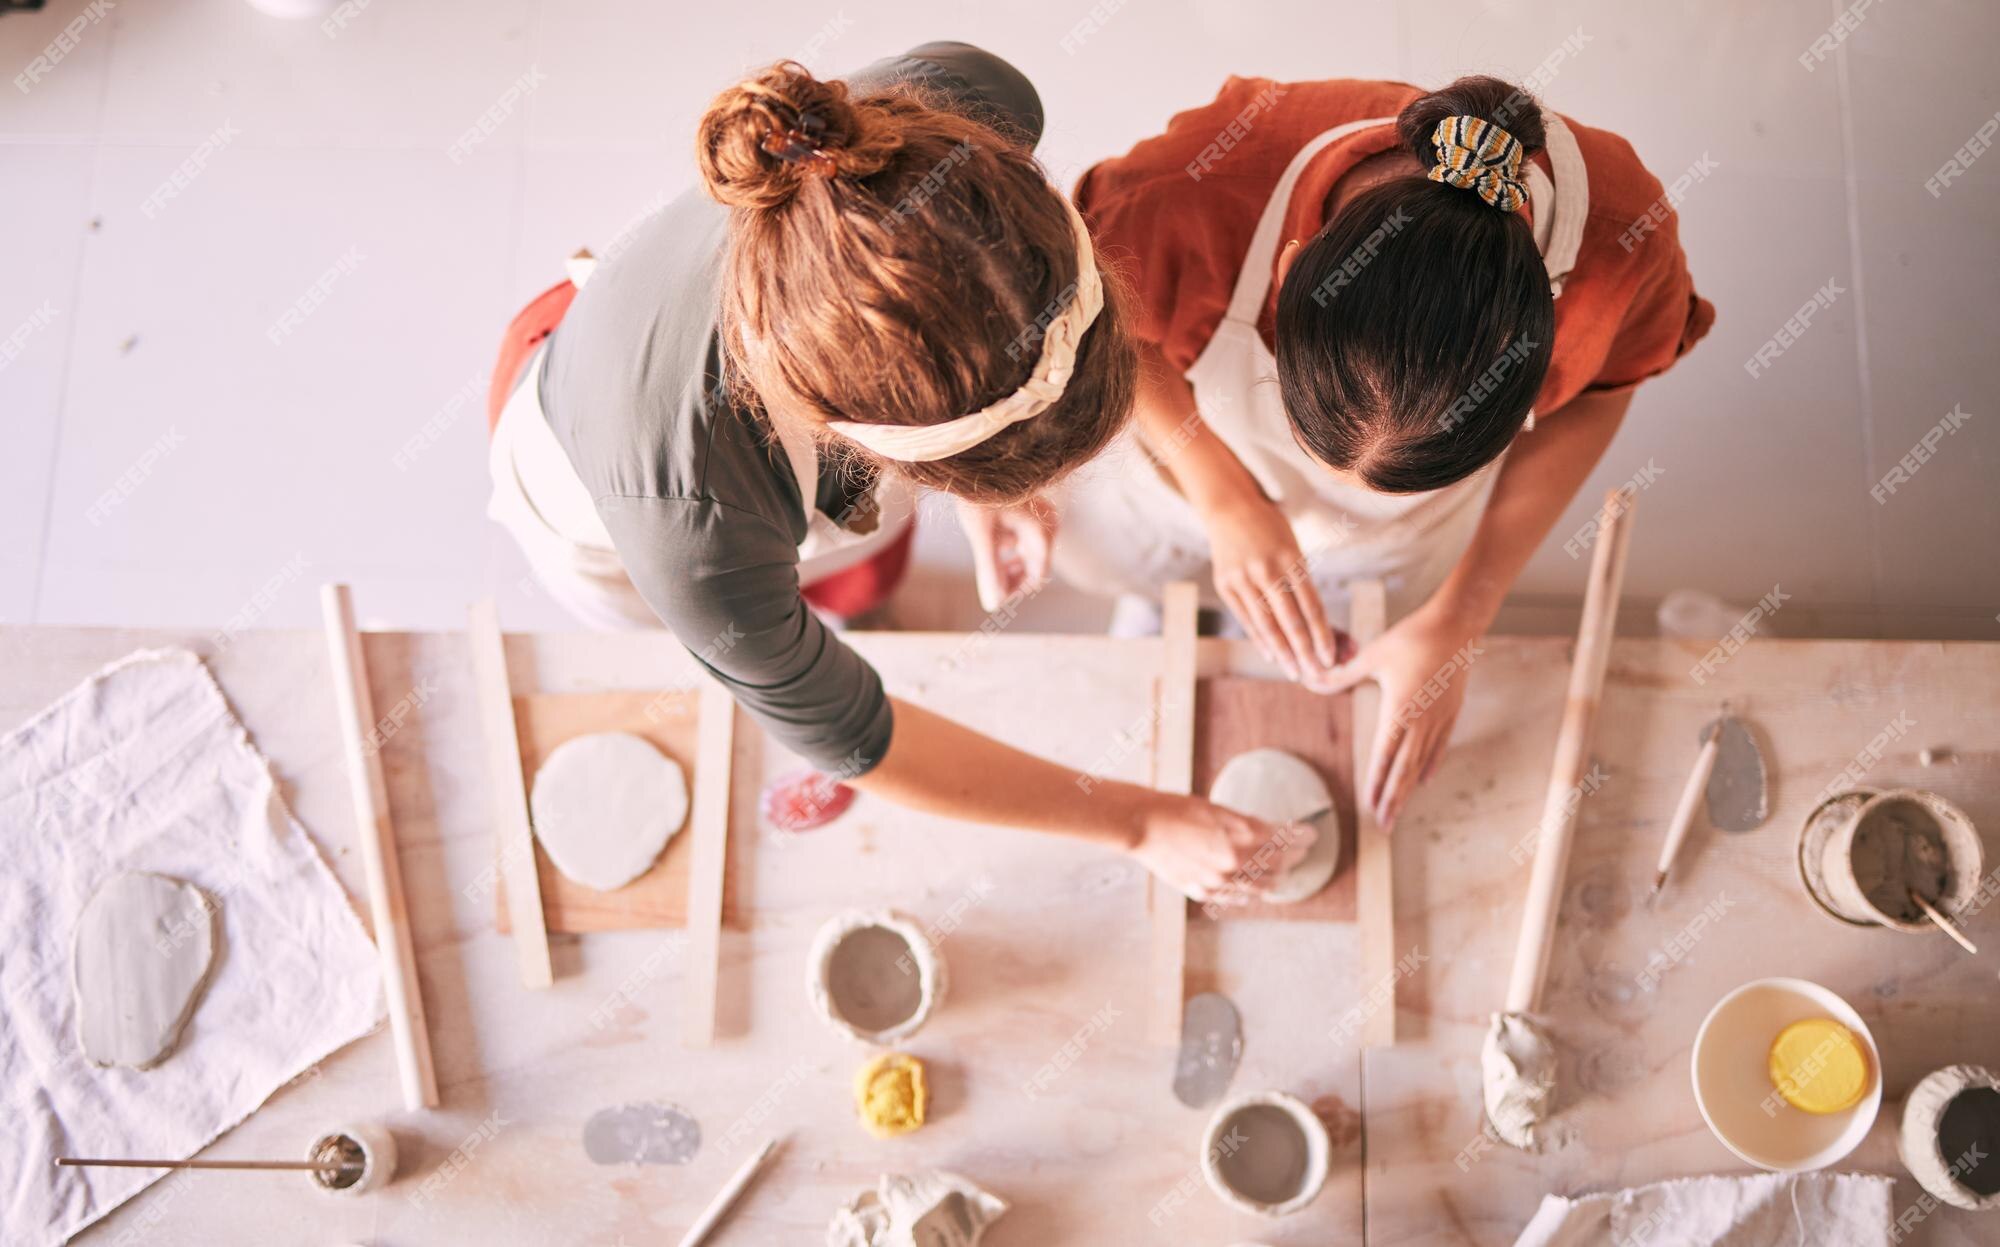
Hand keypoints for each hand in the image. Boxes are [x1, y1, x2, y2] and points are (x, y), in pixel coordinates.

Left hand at [957, 496, 1057, 612]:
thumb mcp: (981, 536)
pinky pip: (1024, 536)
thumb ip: (989, 571)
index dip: (1015, 590)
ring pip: (1028, 551)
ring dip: (1009, 561)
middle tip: (989, 583)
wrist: (973, 457)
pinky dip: (1008, 545)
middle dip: (1012, 576)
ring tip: (988, 561)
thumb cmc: (978, 494)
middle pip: (1034, 564)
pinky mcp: (1031, 509)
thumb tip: (993, 605)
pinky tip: (991, 541)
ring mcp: (1041, 515)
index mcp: (1041, 532)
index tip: (993, 595)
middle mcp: (1048, 524)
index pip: (1037, 576)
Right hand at [1125, 792, 1313, 903]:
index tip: (1311, 835)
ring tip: (1283, 876)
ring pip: (1259, 887)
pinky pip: (1234, 898)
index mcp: (1240, 836)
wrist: (1142, 826)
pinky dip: (1248, 893)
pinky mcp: (1202, 891)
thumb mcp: (1217, 808)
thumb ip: (1245, 824)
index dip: (1302, 837)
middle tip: (1301, 852)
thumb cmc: (1177, 809)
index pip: (1284, 840)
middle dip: (1293, 857)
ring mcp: (1217, 881)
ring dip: (1274, 879)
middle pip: (1276, 865)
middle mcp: (1233, 862)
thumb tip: (1270, 832)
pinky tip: (1254, 891)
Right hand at [1202, 491, 1348, 680]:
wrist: (1230, 508)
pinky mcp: (1225, 584)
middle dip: (1305, 651)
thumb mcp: (1292, 547)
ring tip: (1294, 673)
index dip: (1322, 634)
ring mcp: (1243, 578)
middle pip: (1290, 620)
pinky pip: (1246, 619)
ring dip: (1283, 653)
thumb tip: (1320, 624)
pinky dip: (1260, 639)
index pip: (1311, 606)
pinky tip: (1272, 656)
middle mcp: (1267, 570)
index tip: (1331, 657)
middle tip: (1316, 675)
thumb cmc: (1271, 530)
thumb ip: (1303, 582)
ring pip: (1266, 624)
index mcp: (1291, 558)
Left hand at [1308, 601, 1481, 831]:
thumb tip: (1311, 680)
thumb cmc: (1411, 638)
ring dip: (1409, 788)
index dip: (1377, 784)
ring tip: (1399, 809)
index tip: (1371, 807)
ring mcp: (1439, 719)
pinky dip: (1430, 765)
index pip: (1384, 757)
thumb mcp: (1372, 656)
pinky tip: (1424, 780)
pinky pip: (1440, 747)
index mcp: (1399, 710)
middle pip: (1404, 769)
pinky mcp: (1451, 712)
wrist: (1455, 627)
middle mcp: (1421, 721)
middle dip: (1393, 799)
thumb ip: (1342, 674)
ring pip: (1422, 762)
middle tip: (1385, 825)